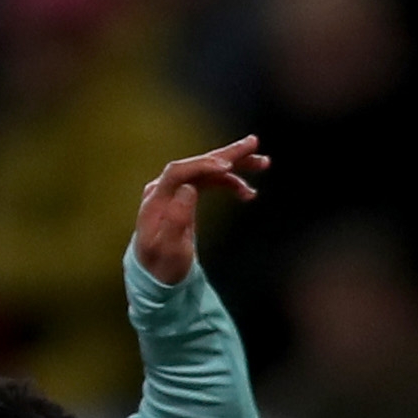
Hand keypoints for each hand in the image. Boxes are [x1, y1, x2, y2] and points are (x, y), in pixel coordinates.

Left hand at [133, 136, 265, 286]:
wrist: (155, 274)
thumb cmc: (161, 267)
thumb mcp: (169, 251)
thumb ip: (176, 221)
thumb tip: (189, 189)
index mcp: (156, 201)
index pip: (178, 172)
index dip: (202, 166)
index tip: (228, 167)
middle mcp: (164, 190)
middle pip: (196, 164)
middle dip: (226, 155)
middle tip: (253, 143)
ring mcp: (175, 191)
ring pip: (207, 170)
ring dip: (235, 166)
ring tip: (263, 163)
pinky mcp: (185, 195)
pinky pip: (210, 182)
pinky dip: (230, 184)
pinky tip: (248, 193)